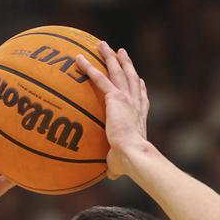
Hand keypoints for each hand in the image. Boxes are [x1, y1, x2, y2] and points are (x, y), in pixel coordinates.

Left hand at [76, 42, 149, 178]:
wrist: (133, 154)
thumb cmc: (129, 163)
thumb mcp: (122, 162)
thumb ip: (116, 164)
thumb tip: (111, 175)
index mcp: (139, 117)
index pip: (140, 99)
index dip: (139, 88)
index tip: (138, 80)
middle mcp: (135, 104)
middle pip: (130, 78)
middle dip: (126, 64)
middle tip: (122, 52)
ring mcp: (126, 98)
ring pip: (117, 72)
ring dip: (110, 57)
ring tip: (103, 45)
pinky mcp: (115, 98)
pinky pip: (99, 78)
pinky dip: (89, 67)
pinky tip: (78, 58)